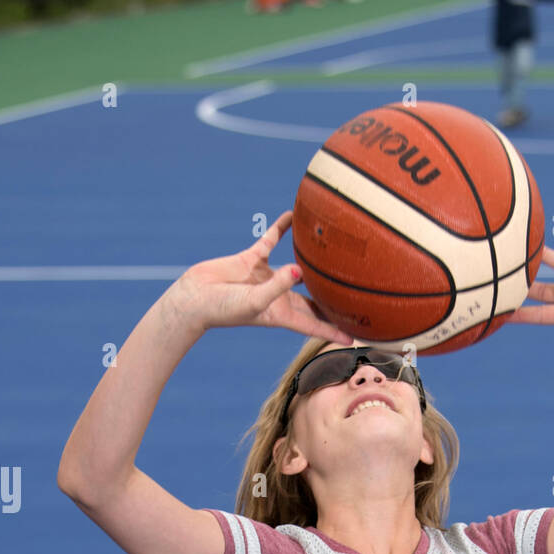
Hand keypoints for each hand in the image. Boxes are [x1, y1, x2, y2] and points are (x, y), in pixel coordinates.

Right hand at [171, 211, 353, 342]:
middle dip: (333, 302)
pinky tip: (293, 216)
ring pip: (297, 268)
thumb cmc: (224, 309)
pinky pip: (272, 240)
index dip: (336, 330)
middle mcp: (279, 296)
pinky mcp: (253, 260)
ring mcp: (267, 277)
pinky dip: (282, 228)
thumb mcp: (254, 302)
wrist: (195, 298)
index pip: (315, 326)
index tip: (358, 337)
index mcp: (283, 315)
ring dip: (313, 262)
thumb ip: (277, 286)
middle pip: (313, 300)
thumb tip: (299, 270)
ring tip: (334, 253)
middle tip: (358, 295)